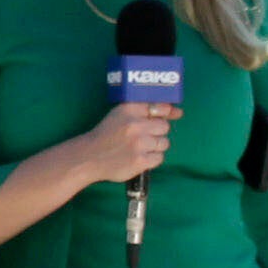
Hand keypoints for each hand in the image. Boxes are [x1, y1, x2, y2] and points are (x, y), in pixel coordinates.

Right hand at [55, 99, 176, 188]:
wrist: (89, 156)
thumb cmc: (107, 134)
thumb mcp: (120, 114)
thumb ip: (145, 111)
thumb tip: (177, 112)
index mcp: (130, 109)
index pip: (160, 107)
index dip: (167, 112)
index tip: (172, 115)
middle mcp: (135, 124)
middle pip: (164, 126)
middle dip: (156, 132)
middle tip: (142, 137)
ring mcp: (139, 144)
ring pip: (164, 143)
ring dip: (155, 146)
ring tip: (139, 148)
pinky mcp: (141, 161)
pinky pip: (159, 158)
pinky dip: (151, 159)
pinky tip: (139, 157)